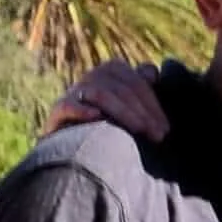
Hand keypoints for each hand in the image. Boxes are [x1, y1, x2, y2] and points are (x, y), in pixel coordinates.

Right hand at [46, 61, 171, 141]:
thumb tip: (152, 72)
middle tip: (158, 136)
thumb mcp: (127, 107)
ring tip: (140, 132)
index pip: (136, 82)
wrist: (69, 149)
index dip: (153, 105)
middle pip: (122, 88)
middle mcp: (91, 77)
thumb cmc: (106, 127)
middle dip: (143, 112)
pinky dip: (83, 110)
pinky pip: (69, 106)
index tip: (165, 129)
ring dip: (124, 113)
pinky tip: (97, 118)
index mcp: (111, 71)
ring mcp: (73, 93)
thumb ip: (139, 89)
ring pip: (101, 94)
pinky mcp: (57, 111)